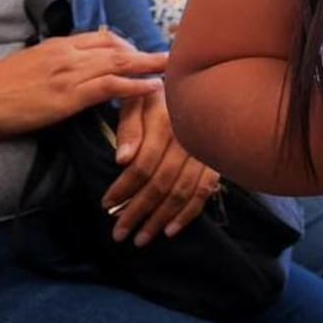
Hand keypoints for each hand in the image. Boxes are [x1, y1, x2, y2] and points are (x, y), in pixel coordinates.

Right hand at [0, 32, 166, 136]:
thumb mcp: (30, 65)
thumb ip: (54, 63)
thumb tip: (71, 68)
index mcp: (59, 45)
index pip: (102, 38)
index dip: (126, 44)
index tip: (142, 50)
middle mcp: (69, 54)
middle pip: (117, 47)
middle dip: (145, 51)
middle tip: (170, 55)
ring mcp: (70, 74)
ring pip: (119, 63)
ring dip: (149, 64)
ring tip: (173, 66)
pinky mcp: (68, 96)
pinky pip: (110, 86)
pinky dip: (135, 85)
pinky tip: (153, 86)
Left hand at [101, 88, 219, 246]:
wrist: (199, 84)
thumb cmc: (159, 94)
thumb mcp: (137, 101)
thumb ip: (129, 128)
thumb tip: (122, 159)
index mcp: (166, 122)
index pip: (142, 165)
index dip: (123, 188)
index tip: (106, 205)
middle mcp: (188, 139)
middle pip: (161, 183)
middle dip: (137, 212)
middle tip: (119, 233)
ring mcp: (205, 151)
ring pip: (182, 192)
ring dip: (160, 219)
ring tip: (141, 238)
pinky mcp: (216, 160)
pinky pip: (204, 191)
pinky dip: (189, 213)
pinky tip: (171, 229)